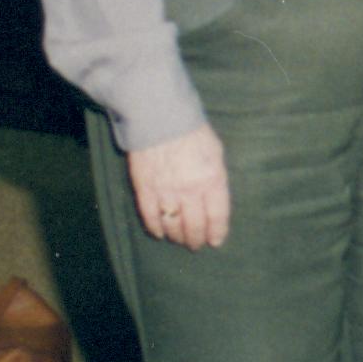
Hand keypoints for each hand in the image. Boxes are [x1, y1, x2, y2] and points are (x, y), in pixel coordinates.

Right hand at [129, 125, 230, 249]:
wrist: (160, 117)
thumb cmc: (193, 132)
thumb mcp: (216, 153)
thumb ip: (216, 178)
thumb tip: (215, 200)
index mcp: (212, 179)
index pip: (217, 216)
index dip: (217, 232)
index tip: (216, 241)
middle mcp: (190, 190)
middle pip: (194, 226)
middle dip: (197, 239)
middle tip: (197, 244)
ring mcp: (166, 191)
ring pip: (173, 225)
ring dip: (177, 236)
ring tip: (180, 240)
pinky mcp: (145, 188)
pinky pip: (150, 216)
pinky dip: (155, 228)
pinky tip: (160, 233)